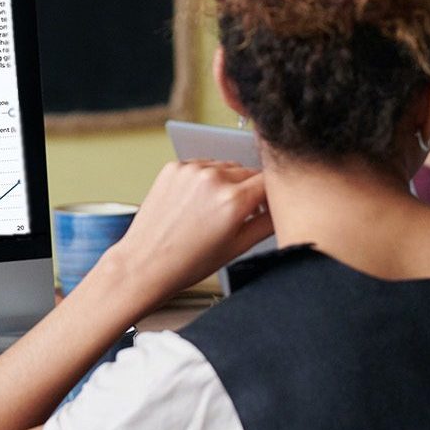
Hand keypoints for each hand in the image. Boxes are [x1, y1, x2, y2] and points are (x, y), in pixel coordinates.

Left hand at [95, 160, 273, 303]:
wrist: (145, 263)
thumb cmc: (187, 263)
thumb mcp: (237, 248)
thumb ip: (267, 224)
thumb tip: (284, 210)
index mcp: (233, 201)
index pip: (270, 181)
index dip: (273, 194)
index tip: (271, 204)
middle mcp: (213, 179)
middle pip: (249, 172)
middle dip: (251, 190)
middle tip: (241, 214)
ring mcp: (191, 170)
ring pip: (226, 167)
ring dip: (228, 182)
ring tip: (215, 210)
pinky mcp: (174, 167)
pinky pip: (202, 166)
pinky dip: (206, 178)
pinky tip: (197, 202)